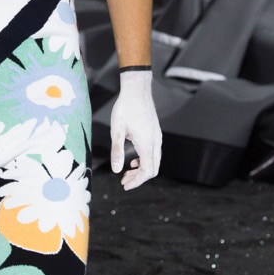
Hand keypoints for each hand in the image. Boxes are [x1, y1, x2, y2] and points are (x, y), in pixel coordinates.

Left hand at [109, 70, 161, 190]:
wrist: (137, 89)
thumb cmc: (125, 107)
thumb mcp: (117, 130)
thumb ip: (117, 151)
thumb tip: (116, 170)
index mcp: (147, 143)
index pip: (147, 171)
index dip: (137, 181)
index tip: (124, 185)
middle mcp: (155, 142)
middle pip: (153, 168)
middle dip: (139, 178)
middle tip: (124, 181)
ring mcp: (157, 137)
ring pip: (154, 160)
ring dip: (141, 169)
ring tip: (126, 172)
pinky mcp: (156, 132)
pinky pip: (153, 152)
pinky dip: (144, 159)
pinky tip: (133, 159)